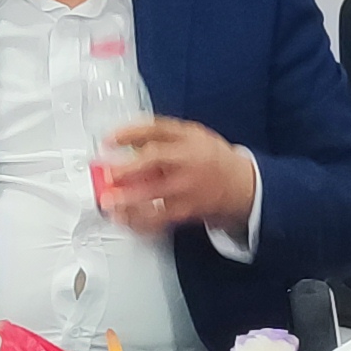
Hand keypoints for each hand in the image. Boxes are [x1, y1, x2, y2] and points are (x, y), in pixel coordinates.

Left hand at [101, 119, 259, 234]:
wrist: (242, 185)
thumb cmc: (211, 158)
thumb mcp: (191, 135)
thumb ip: (160, 136)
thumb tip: (126, 140)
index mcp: (187, 138)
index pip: (155, 129)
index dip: (129, 133)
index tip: (108, 140)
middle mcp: (187, 161)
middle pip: (154, 160)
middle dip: (128, 167)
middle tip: (107, 174)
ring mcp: (187, 188)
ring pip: (155, 194)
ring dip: (128, 199)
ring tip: (110, 202)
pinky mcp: (186, 211)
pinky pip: (159, 218)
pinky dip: (139, 221)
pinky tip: (124, 219)